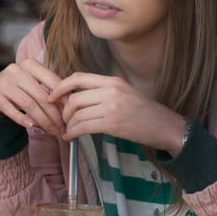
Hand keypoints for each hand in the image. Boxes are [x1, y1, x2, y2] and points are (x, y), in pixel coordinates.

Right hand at [0, 58, 65, 135]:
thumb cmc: (17, 88)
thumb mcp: (32, 83)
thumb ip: (48, 91)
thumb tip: (68, 107)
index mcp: (30, 64)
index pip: (52, 81)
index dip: (63, 98)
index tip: (70, 112)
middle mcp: (16, 70)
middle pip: (41, 95)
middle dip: (54, 114)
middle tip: (62, 127)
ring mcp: (3, 82)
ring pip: (28, 104)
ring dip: (42, 120)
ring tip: (51, 130)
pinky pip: (11, 110)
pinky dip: (22, 119)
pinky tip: (31, 126)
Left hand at [48, 73, 186, 154]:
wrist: (164, 126)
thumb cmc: (143, 112)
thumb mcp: (124, 93)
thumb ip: (103, 92)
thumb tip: (76, 98)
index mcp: (112, 81)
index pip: (79, 77)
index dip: (61, 86)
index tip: (52, 96)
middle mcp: (111, 90)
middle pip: (74, 97)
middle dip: (63, 111)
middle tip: (62, 120)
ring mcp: (112, 107)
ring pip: (77, 113)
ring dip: (68, 124)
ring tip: (67, 131)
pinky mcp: (112, 124)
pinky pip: (84, 127)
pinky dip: (73, 133)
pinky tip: (71, 137)